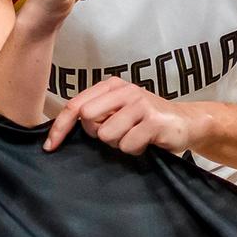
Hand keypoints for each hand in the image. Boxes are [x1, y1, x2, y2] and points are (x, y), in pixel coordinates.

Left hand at [42, 76, 200, 153]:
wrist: (187, 122)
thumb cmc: (147, 120)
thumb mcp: (119, 110)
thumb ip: (96, 114)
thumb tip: (62, 131)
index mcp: (113, 86)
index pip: (75, 105)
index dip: (59, 127)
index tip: (50, 147)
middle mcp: (126, 90)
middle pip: (88, 119)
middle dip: (98, 134)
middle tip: (117, 134)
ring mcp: (141, 104)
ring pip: (107, 135)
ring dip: (119, 144)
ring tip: (135, 137)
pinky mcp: (154, 121)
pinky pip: (127, 145)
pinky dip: (134, 150)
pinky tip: (146, 143)